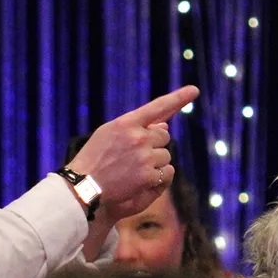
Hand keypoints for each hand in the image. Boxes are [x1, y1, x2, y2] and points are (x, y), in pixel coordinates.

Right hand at [68, 86, 198, 220]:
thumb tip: (165, 124)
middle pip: (164, 135)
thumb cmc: (94, 158)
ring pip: (166, 155)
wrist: (83, 186)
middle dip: (155, 144)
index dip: (178, 98)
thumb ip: (136, 127)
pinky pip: (167, 172)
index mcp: (126, 123)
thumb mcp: (109, 134)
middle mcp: (138, 137)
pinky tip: (140, 180)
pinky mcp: (148, 176)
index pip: (157, 107)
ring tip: (133, 170)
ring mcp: (144, 157)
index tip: (194, 90)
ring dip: (156, 162)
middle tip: (135, 155)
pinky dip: (159, 176)